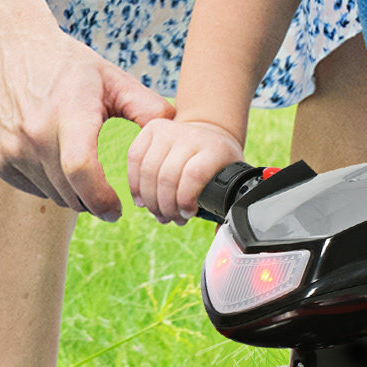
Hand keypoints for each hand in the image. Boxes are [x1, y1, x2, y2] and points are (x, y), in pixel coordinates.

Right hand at [0, 19, 172, 220]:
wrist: (5, 47)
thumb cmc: (67, 65)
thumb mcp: (112, 79)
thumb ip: (148, 108)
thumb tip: (177, 134)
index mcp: (67, 113)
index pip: (82, 170)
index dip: (102, 198)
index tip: (118, 209)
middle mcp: (33, 133)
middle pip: (70, 192)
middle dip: (95, 201)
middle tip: (110, 194)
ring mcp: (9, 148)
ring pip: (53, 195)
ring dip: (74, 194)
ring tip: (85, 169)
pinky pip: (33, 189)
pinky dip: (50, 185)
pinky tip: (58, 160)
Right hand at [127, 117, 245, 223]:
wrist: (209, 134)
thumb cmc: (219, 164)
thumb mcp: (232, 180)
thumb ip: (228, 207)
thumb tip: (220, 236)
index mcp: (215, 149)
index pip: (194, 175)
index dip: (185, 200)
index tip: (188, 215)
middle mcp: (192, 136)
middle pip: (167, 177)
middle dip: (166, 207)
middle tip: (172, 219)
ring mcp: (170, 130)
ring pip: (148, 170)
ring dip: (150, 200)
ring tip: (159, 214)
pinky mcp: (151, 129)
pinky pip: (134, 158)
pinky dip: (134, 184)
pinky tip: (141, 200)